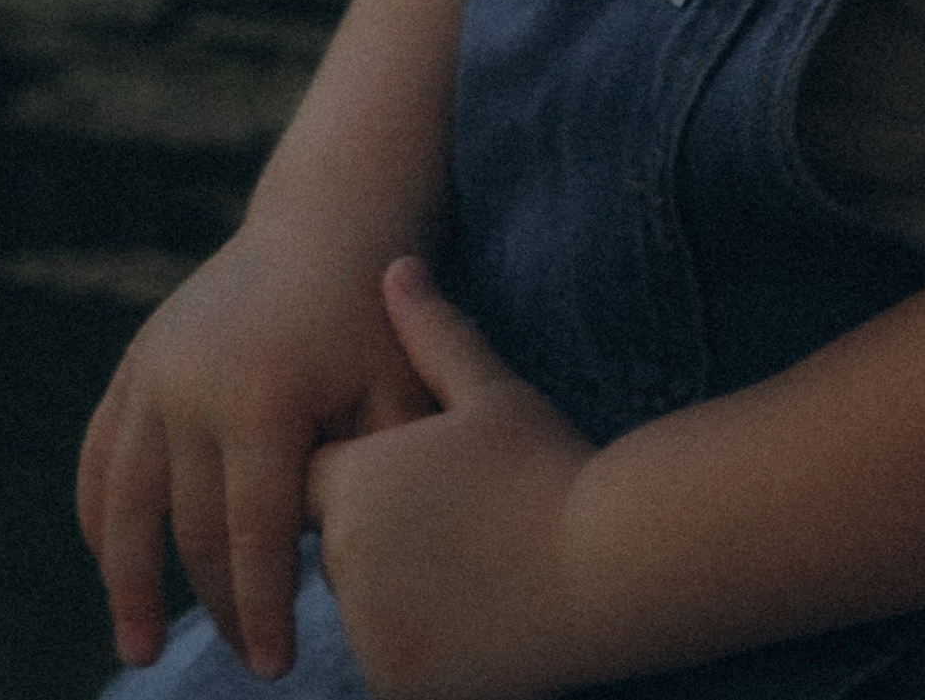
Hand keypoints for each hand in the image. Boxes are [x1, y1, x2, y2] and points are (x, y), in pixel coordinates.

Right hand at [76, 216, 438, 676]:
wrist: (328, 218)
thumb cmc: (376, 317)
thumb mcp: (400, 392)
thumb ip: (377, 483)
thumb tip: (347, 582)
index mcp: (259, 399)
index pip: (253, 537)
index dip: (263, 611)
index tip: (275, 669)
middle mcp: (190, 386)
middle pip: (190, 531)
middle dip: (217, 605)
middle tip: (247, 662)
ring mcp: (153, 371)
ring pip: (122, 503)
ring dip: (127, 583)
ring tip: (139, 650)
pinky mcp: (136, 360)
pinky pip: (99, 453)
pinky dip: (97, 515)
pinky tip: (110, 566)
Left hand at [305, 260, 598, 699]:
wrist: (613, 569)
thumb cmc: (550, 466)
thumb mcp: (490, 391)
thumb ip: (431, 332)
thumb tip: (394, 266)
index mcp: (354, 486)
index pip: (311, 480)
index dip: (359, 472)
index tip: (417, 471)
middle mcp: (346, 563)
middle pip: (335, 548)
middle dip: (376, 535)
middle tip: (459, 520)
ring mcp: (372, 633)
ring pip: (364, 608)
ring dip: (396, 593)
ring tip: (476, 565)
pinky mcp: (401, 687)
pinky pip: (391, 660)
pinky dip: (419, 646)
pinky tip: (480, 613)